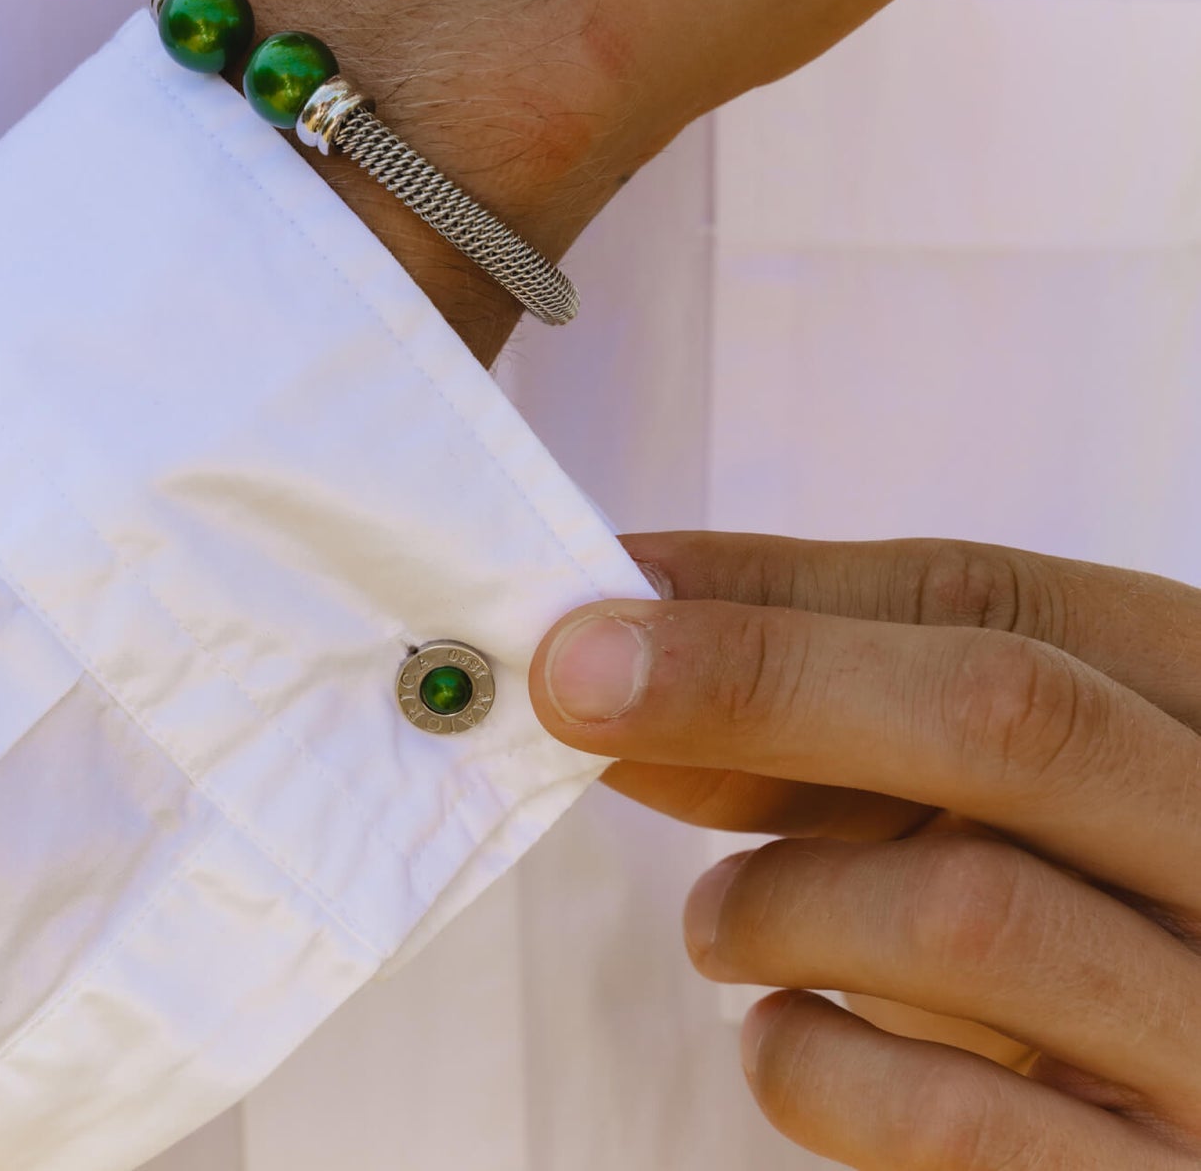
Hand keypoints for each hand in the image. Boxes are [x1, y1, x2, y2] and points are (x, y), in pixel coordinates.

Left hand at [530, 534, 1200, 1167]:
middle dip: (756, 688)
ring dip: (774, 901)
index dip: (773, 600)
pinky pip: (957, 1124)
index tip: (599, 599)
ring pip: (966, 915)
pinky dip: (811, 1064)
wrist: (1184, 1065)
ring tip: (721, 922)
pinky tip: (782, 1033)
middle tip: (578, 692)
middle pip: (1004, 717)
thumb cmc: (1069, 878)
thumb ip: (829, 673)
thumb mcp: (991, 759)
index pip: (996, 606)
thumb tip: (622, 615)